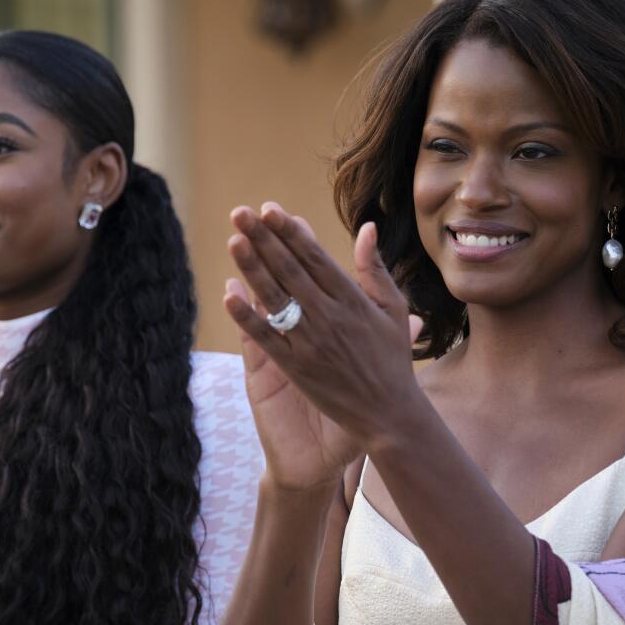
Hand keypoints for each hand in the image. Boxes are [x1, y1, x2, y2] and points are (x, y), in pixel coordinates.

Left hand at [223, 203, 424, 456]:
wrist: (389, 415)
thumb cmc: (393, 359)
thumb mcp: (394, 309)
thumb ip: (375, 269)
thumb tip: (367, 228)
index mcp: (352, 300)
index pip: (315, 258)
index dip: (291, 232)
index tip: (270, 209)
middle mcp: (330, 316)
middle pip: (289, 271)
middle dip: (264, 239)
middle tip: (240, 213)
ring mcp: (311, 343)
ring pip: (275, 298)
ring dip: (252, 268)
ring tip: (233, 240)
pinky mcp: (296, 369)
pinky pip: (267, 339)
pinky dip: (248, 318)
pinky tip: (230, 295)